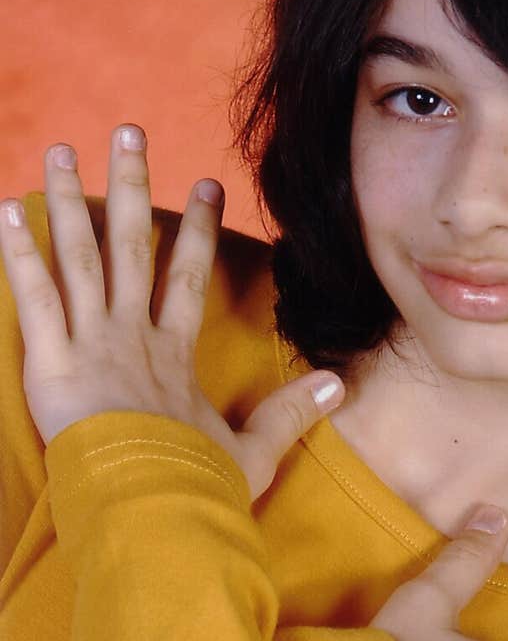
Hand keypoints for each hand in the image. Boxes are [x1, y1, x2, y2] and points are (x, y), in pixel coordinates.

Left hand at [0, 125, 343, 501]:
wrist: (153, 508)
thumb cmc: (196, 484)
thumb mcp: (253, 450)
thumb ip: (291, 413)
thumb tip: (340, 385)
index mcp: (175, 354)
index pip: (189, 276)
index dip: (197, 228)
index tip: (206, 184)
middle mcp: (133, 335)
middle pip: (130, 246)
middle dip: (129, 185)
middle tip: (129, 132)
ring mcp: (92, 344)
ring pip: (78, 258)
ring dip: (66, 202)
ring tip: (56, 150)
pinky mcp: (52, 363)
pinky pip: (35, 299)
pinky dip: (20, 255)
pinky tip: (6, 212)